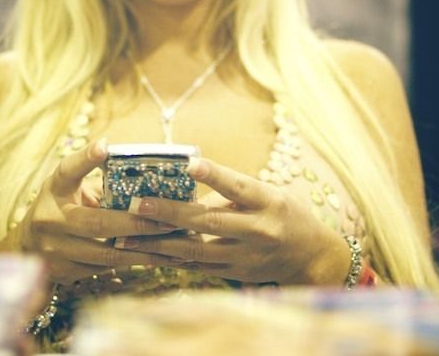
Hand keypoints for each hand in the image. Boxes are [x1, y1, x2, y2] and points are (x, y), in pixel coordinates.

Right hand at [20, 141, 178, 283]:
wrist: (26, 246)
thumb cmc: (58, 206)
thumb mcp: (67, 185)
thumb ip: (94, 176)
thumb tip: (134, 161)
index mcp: (54, 190)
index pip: (67, 170)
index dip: (86, 158)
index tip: (105, 146)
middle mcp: (51, 219)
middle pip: (98, 223)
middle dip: (136, 224)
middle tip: (167, 220)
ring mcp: (55, 250)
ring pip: (105, 254)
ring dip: (141, 250)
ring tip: (170, 244)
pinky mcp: (64, 272)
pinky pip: (104, 269)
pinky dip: (130, 263)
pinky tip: (155, 258)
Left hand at [115, 157, 349, 284]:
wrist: (310, 256)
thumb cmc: (282, 214)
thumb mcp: (267, 194)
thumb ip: (230, 191)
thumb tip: (183, 183)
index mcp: (269, 202)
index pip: (239, 186)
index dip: (215, 175)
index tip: (190, 164)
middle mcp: (259, 231)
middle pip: (211, 222)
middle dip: (171, 214)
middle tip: (138, 205)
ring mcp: (248, 257)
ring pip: (198, 251)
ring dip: (161, 242)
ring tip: (129, 234)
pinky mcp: (237, 274)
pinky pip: (198, 266)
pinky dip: (172, 258)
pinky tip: (147, 251)